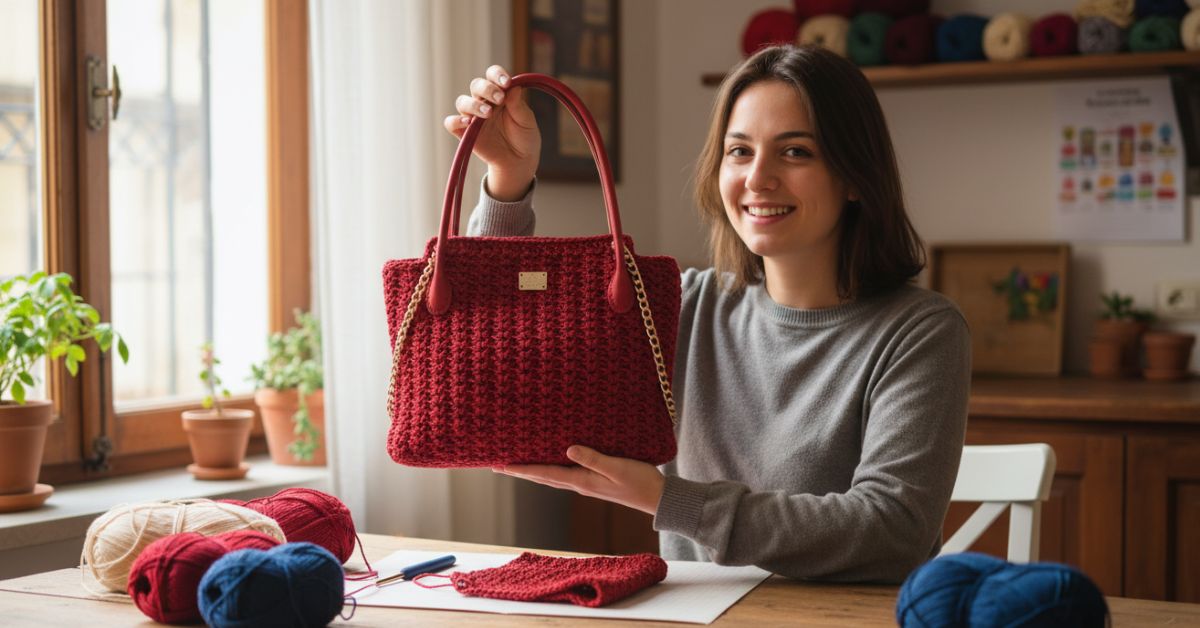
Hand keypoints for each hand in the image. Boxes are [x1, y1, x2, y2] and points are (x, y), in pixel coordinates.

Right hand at [444, 64, 540, 200]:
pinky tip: (468, 123)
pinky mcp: (465, 133)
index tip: (507, 83)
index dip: (497, 75)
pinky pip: (451, 123)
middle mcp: (484, 102)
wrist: (519, 162)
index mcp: (500, 93)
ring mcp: (473, 117)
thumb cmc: (524, 138)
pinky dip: (455, 121)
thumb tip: (514, 87)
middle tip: (499, 99)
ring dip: (474, 104)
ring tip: (488, 114)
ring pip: (462, 102)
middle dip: (487, 89)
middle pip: (476, 85)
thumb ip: (518, 105)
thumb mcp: (526, 121)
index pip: (492, 75)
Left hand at [495, 445, 665, 515]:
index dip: (522, 469)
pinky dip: (550, 469)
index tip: (501, 466)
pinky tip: (551, 463)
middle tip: (498, 465)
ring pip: (552, 477)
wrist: (658, 498)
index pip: (545, 474)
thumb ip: (593, 459)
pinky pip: (565, 475)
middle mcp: (580, 485)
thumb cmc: (640, 481)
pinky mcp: (594, 482)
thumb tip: (567, 450)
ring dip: (533, 471)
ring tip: (517, 465)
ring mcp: (587, 485)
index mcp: (582, 481)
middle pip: (542, 477)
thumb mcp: (617, 467)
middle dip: (520, 471)